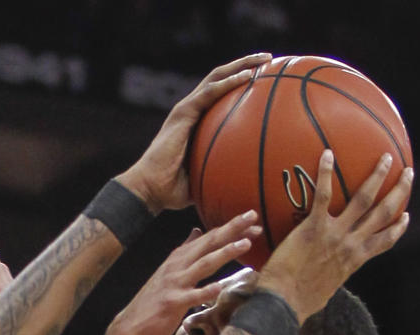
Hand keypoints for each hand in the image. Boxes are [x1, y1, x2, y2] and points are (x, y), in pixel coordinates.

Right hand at [105, 211, 261, 334]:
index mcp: (179, 258)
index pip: (209, 238)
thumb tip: (196, 231)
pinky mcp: (171, 303)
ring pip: (204, 265)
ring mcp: (174, 284)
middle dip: (232, 229)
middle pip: (209, 243)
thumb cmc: (154, 301)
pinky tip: (219, 287)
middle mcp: (177, 266)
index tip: (251, 219)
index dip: (230, 228)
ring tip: (246, 244)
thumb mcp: (169, 271)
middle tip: (253, 217)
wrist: (131, 327)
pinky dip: (205, 291)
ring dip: (225, 253)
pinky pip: (191, 296)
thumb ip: (185, 251)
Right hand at [116, 53, 270, 212]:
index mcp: (195, 122)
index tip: (264, 78)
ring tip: (265, 59)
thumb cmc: (173, 190)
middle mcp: (191, 110)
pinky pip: (210, 93)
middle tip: (269, 58)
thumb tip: (242, 182)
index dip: (240, 82)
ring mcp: (186, 109)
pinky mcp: (183, 113)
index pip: (220, 94)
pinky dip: (229, 82)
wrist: (150, 189)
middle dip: (246, 64)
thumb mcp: (204, 177)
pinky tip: (248, 76)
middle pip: (220, 78)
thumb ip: (220, 171)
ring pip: (217, 77)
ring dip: (242, 65)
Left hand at [257, 150, 412, 322]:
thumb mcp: (323, 292)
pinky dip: (325, 174)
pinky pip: (323, 195)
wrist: (283, 302)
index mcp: (355, 261)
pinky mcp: (314, 228)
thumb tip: (324, 283)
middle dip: (399, 192)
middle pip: (383, 214)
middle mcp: (351, 245)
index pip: (384, 241)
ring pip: (364, 200)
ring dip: (377, 177)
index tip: (406, 216)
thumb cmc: (298, 303)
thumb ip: (330, 279)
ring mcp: (335, 235)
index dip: (398, 228)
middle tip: (408, 174)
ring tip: (385, 157)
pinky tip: (327, 154)